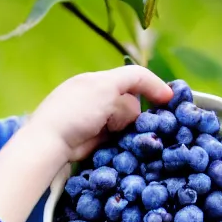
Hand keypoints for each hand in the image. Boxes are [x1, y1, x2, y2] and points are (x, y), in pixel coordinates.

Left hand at [27, 65, 172, 162]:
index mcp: (99, 81)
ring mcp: (98, 121)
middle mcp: (100, 99)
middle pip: (132, 104)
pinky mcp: (97, 140)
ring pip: (128, 123)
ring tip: (112, 135)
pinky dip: (122, 141)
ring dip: (127, 129)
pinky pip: (119, 138)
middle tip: (121, 122)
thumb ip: (131, 84)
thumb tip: (145, 105)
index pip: (133, 78)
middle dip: (133, 114)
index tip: (169, 99)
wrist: (52, 142)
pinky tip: (116, 143)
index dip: (152, 86)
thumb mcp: (105, 87)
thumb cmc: (77, 110)